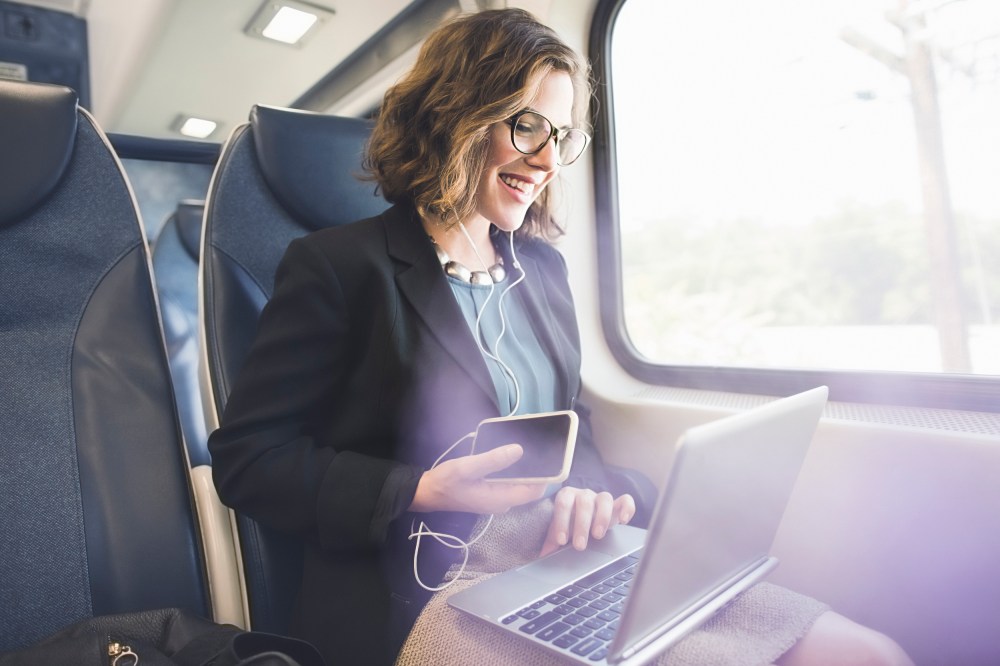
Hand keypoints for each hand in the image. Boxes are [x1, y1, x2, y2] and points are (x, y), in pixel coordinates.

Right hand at [409, 444, 546, 513]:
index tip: (550, 455)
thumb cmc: (446, 481)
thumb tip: (519, 450)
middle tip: (538, 444)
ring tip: (526, 445)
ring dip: (523, 467)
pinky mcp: (491, 493)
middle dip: (535, 468)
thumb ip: (493, 460)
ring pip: (519, 483)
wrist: (427, 493)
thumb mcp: (468, 467)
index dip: (545, 475)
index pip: (535, 490)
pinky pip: (509, 481)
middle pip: (529, 486)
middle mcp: (503, 501)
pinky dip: (512, 469)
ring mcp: (497, 498)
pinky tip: (509, 454)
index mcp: (500, 499)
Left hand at [540, 486, 635, 557]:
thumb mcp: (560, 530)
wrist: (584, 518)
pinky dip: (627, 508)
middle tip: (579, 545)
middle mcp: (584, 494)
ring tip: (597, 536)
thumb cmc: (570, 524)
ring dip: (602, 517)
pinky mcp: (617, 504)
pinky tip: (623, 521)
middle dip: (581, 524)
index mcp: (567, 496)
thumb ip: (552, 539)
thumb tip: (542, 556)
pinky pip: (626, 500)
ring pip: (605, 498)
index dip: (561, 520)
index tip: (561, 540)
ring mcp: (601, 498)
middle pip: (584, 502)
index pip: (563, 502)